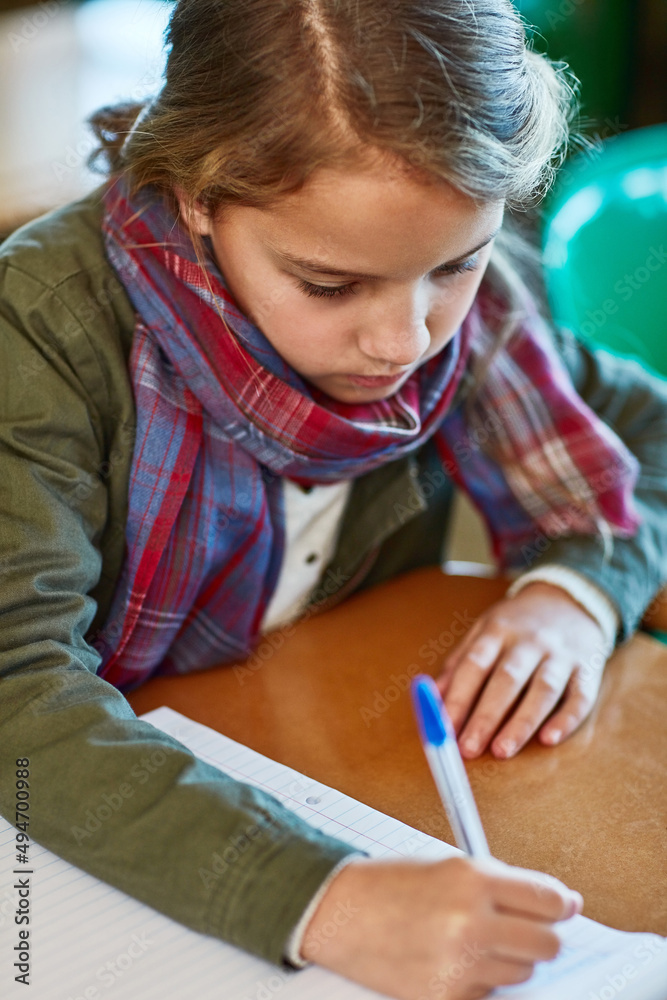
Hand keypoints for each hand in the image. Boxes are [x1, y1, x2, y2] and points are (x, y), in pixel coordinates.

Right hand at [301, 855, 582, 999]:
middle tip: (526, 928)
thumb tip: (553, 902)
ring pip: (521, 972)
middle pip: (547, 944)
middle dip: (542, 935)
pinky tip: (453, 960)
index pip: (548, 900)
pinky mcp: (445, 997)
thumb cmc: (389, 884)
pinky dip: (479, 981)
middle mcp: (470, 922)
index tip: (566, 906)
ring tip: (476, 941)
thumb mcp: (449, 867)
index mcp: (472, 880)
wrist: (338, 912)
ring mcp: (458, 964)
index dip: (563, 904)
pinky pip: (488, 995)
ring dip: (509, 958)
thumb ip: (499, 883)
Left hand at [436, 582, 609, 758]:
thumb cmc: (517, 625)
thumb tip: (432, 700)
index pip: (474, 665)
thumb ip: (459, 664)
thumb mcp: (484, 631)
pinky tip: (549, 739)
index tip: (443, 728)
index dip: (458, 697)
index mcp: (498, 630)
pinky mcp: (588, 669)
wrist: (569, 600)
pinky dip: (566, 719)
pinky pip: (580, 697)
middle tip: (468, 749)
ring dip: (522, 722)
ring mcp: (561, 655)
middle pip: (507, 679)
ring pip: (543, 689)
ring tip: (502, 751)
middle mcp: (530, 641)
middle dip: (486, 716)